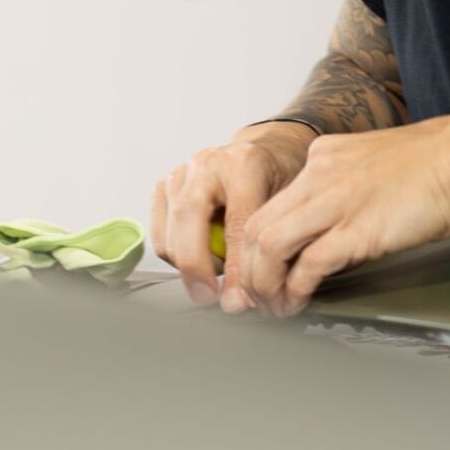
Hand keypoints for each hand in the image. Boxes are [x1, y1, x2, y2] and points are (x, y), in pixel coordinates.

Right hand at [151, 122, 316, 305]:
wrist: (265, 150)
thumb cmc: (278, 178)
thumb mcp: (288, 205)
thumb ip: (270, 244)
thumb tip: (246, 297)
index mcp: (245, 165)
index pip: (236, 225)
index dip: (235, 269)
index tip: (237, 299)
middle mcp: (207, 164)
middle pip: (189, 223)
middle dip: (197, 270)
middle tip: (210, 297)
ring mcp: (181, 174)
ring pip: (171, 235)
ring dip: (190, 265)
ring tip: (218, 270)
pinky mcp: (163, 187)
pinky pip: (160, 236)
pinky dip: (176, 255)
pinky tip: (201, 255)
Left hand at [231, 116, 449, 317]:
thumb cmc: (437, 163)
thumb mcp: (373, 163)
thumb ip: (346, 188)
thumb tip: (334, 228)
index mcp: (322, 157)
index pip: (271, 202)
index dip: (258, 242)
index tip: (261, 266)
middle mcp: (319, 175)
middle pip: (258, 226)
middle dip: (249, 269)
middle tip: (256, 296)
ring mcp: (335, 202)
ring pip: (271, 246)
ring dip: (265, 283)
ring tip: (273, 306)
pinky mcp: (357, 230)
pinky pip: (308, 265)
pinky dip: (295, 289)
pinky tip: (298, 303)